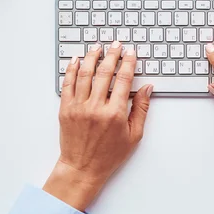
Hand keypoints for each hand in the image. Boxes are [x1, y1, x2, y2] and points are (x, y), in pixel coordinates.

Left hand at [44, 41, 152, 210]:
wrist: (82, 168)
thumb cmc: (109, 155)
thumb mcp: (134, 135)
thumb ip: (141, 109)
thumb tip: (148, 88)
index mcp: (115, 114)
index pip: (124, 80)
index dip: (129, 63)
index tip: (131, 53)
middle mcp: (96, 107)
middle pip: (105, 72)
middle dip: (112, 55)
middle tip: (116, 45)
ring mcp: (79, 107)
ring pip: (85, 74)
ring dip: (92, 57)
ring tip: (97, 47)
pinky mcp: (65, 109)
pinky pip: (68, 84)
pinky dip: (72, 70)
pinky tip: (76, 60)